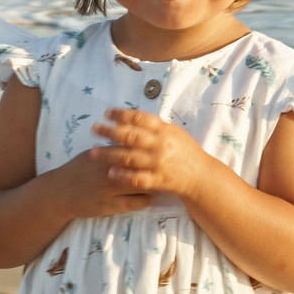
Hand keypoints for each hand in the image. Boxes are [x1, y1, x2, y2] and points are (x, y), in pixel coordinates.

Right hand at [40, 141, 154, 220]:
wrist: (59, 192)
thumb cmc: (76, 171)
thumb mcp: (92, 154)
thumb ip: (111, 148)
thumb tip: (128, 139)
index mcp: (105, 156)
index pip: (132, 149)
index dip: (148, 149)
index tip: (162, 149)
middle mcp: (108, 171)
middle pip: (138, 166)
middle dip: (155, 166)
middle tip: (169, 166)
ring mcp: (108, 189)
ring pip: (137, 185)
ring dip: (152, 184)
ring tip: (164, 183)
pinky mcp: (107, 206)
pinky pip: (130, 204)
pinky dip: (143, 201)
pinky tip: (151, 198)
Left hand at [90, 108, 213, 199]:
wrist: (200, 176)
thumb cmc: (184, 151)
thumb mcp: (173, 133)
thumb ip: (154, 126)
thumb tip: (130, 115)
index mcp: (164, 131)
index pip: (140, 119)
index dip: (122, 115)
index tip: (107, 113)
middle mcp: (161, 145)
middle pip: (131, 137)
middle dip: (110, 132)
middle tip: (94, 129)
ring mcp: (159, 163)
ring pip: (130, 157)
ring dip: (109, 154)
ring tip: (93, 151)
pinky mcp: (158, 180)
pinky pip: (138, 178)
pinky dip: (123, 176)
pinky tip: (110, 173)